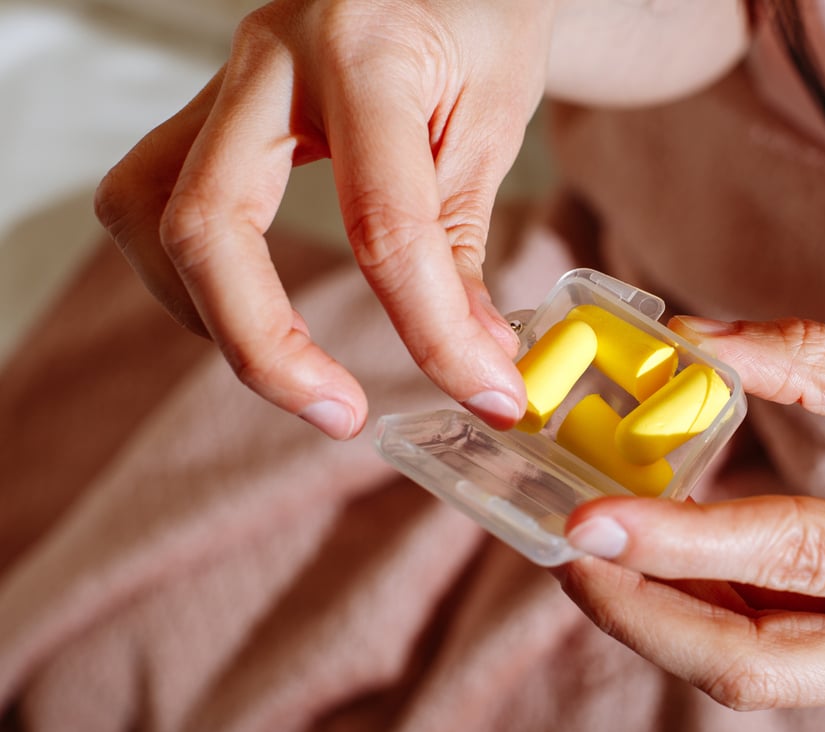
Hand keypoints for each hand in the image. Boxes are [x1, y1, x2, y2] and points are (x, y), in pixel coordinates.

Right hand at [94, 0, 554, 437]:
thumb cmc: (479, 18)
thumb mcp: (494, 120)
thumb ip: (463, 240)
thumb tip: (474, 361)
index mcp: (362, 50)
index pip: (381, 222)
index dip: (432, 331)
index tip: (486, 395)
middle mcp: (268, 56)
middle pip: (206, 222)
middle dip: (264, 346)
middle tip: (340, 416)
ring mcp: (225, 78)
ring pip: (147, 211)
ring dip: (207, 311)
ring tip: (294, 366)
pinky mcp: (210, 106)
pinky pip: (157, 198)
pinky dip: (199, 274)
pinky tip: (257, 305)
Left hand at [558, 317, 824, 708]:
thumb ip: (819, 360)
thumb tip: (697, 338)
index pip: (799, 561)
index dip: (682, 542)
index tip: (585, 521)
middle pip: (758, 666)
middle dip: (647, 615)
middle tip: (570, 550)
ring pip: (765, 672)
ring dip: (673, 617)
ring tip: (606, 551)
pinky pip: (794, 657)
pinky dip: (725, 614)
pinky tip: (679, 565)